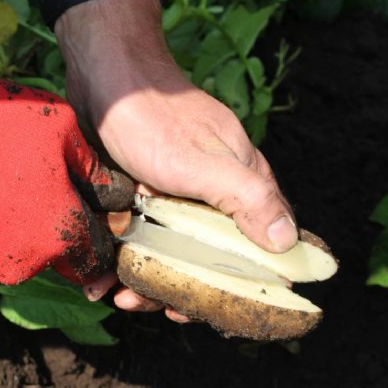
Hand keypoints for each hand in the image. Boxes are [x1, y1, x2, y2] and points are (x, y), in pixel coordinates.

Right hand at [0, 56, 133, 284]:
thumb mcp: (58, 126)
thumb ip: (91, 165)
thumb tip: (111, 188)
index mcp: (62, 234)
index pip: (98, 256)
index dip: (100, 233)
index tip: (92, 211)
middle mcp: (26, 263)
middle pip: (55, 252)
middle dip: (55, 225)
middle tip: (40, 183)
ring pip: (14, 249)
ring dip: (15, 223)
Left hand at [56, 0, 297, 320]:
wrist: (104, 75)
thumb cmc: (156, 118)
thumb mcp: (203, 162)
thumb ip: (246, 198)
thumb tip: (286, 244)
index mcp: (243, 185)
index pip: (261, 245)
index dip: (247, 283)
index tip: (219, 312)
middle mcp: (214, 193)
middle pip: (210, 256)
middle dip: (186, 288)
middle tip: (157, 308)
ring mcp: (176, 193)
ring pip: (171, 249)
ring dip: (149, 279)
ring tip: (120, 297)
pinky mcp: (143, 191)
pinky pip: (139, 235)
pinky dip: (124, 257)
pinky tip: (100, 278)